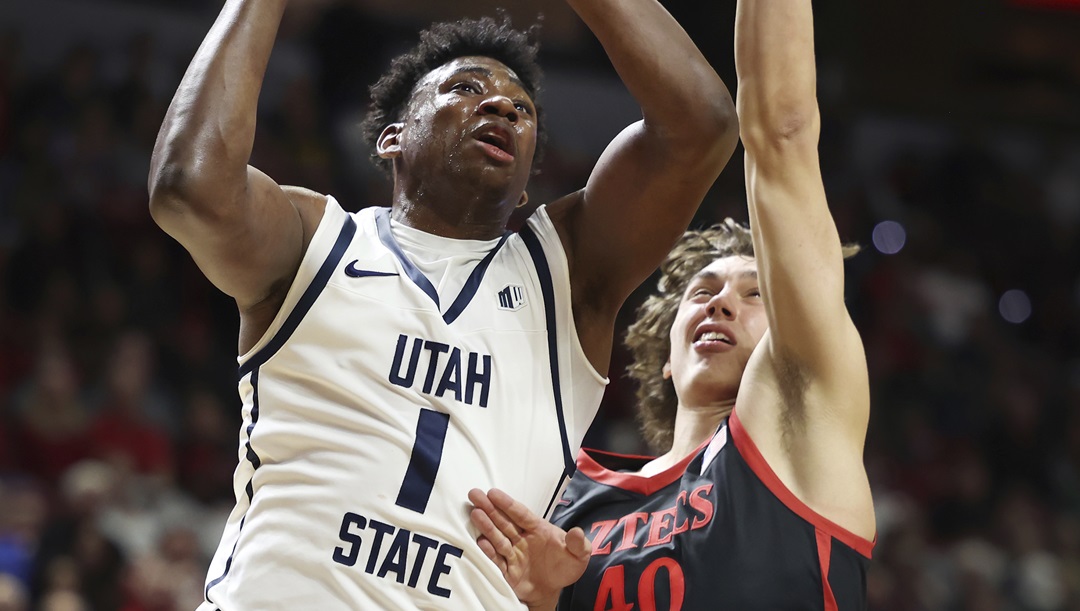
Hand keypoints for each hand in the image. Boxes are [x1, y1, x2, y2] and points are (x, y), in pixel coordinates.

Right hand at [468, 488, 590, 609]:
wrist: (552, 592)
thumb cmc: (564, 568)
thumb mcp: (578, 556)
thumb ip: (578, 544)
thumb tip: (577, 532)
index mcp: (537, 529)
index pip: (520, 513)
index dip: (507, 503)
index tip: (493, 493)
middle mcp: (522, 539)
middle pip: (504, 521)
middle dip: (489, 508)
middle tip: (475, 494)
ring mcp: (513, 553)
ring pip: (498, 537)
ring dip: (486, 526)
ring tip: (475, 513)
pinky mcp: (507, 570)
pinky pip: (497, 559)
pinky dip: (488, 551)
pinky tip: (480, 540)